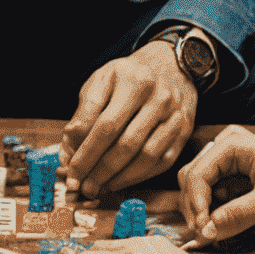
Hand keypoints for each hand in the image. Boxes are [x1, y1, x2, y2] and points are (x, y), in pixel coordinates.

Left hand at [60, 40, 198, 198]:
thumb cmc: (128, 76)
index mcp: (133, 79)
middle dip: (100, 169)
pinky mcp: (184, 131)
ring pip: (145, 156)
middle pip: (126, 143)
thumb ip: (84, 114)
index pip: (105, 123)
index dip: (85, 151)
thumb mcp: (100, 81)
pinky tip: (119, 181)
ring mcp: (174, 115)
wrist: (170, 66)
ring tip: (98, 187)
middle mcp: (158, 96)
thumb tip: (70, 150)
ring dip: (118, 177)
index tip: (70, 169)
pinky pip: (161, 162)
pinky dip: (138, 176)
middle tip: (82, 185)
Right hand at [178, 124, 254, 243]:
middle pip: (191, 177)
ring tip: (211, 231)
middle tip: (204, 234)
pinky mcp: (230, 174)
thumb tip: (206, 231)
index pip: (198, 173)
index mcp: (235, 144)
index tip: (202, 230)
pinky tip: (218, 224)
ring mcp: (227, 160)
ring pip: (196, 185)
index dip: (196, 203)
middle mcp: (226, 146)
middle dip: (194, 207)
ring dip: (199, 209)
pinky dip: (209, 209)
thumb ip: (239, 215)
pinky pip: (209, 191)